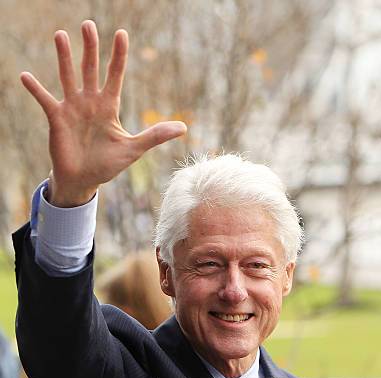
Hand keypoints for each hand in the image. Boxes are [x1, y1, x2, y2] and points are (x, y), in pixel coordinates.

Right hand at [20, 20, 186, 206]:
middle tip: (88, 24)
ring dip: (64, 57)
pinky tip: (26, 76)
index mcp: (109, 106)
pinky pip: (44, 99)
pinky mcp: (56, 118)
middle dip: (90, 48)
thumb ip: (155, 135)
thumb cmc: (108, 165)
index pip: (115, 75)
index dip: (118, 56)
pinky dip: (35, 89)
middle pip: (90, 69)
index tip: (121, 34)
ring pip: (68, 76)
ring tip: (60, 35)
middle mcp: (90, 102)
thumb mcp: (133, 149)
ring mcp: (72, 108)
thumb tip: (184, 128)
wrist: (84, 180)